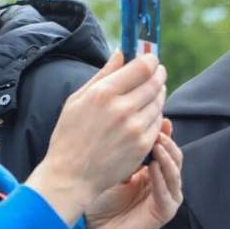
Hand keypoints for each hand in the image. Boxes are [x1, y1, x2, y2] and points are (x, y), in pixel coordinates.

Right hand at [26, 51, 165, 224]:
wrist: (71, 175)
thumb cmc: (70, 136)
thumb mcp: (77, 99)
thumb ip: (103, 74)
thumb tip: (120, 53)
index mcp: (103, 93)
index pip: (142, 67)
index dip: (151, 60)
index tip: (152, 59)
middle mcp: (122, 109)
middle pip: (155, 83)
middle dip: (159, 74)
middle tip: (159, 72)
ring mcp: (135, 128)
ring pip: (159, 102)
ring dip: (159, 94)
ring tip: (152, 91)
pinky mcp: (143, 145)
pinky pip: (158, 123)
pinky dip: (156, 115)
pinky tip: (147, 114)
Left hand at [85, 121, 182, 228]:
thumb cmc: (99, 199)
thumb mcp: (112, 168)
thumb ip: (124, 150)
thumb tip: (130, 122)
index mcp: (153, 172)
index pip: (165, 148)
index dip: (162, 134)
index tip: (155, 118)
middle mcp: (163, 183)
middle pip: (175, 158)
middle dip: (167, 143)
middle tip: (155, 130)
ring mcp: (166, 198)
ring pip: (175, 174)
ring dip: (166, 158)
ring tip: (156, 144)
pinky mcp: (164, 213)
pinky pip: (168, 194)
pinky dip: (161, 179)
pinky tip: (151, 167)